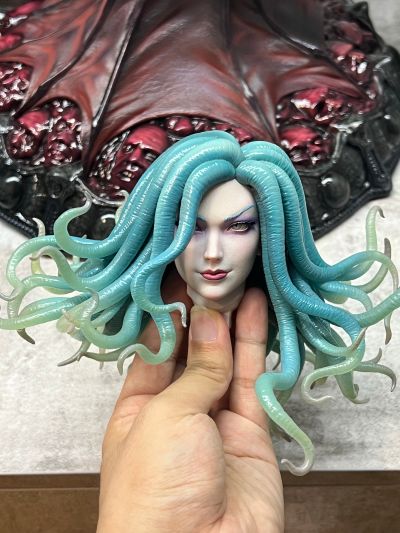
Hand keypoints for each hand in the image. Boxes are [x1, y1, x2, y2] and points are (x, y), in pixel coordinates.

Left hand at [97, 273, 283, 532]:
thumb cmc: (154, 494)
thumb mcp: (165, 416)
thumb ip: (196, 369)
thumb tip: (209, 322)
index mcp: (139, 409)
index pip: (156, 349)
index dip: (168, 314)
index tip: (178, 279)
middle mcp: (178, 412)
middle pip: (193, 352)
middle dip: (202, 316)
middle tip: (212, 277)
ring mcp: (215, 421)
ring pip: (225, 361)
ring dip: (232, 323)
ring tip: (236, 284)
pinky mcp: (251, 431)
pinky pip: (253, 379)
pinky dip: (257, 345)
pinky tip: (256, 313)